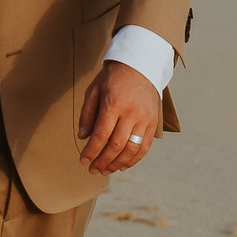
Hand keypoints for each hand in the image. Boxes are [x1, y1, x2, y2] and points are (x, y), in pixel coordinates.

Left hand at [78, 59, 160, 175]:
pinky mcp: (153, 122)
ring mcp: (145, 118)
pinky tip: (122, 165)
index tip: (83, 160)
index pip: (101, 134)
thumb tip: (83, 137)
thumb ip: (87, 113)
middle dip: (102, 161)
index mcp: (114, 103)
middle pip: (116, 145)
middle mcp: (131, 112)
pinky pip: (144, 147)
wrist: (140, 65)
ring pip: (131, 149)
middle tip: (93, 170)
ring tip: (105, 170)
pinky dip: (133, 160)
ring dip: (117, 164)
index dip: (91, 151)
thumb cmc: (113, 78)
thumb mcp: (94, 89)